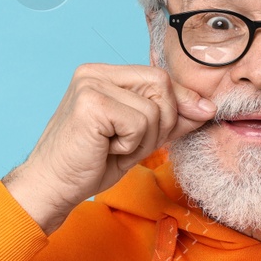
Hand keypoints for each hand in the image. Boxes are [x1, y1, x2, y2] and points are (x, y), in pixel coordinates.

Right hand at [3, 64, 214, 233]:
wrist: (52, 188)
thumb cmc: (90, 164)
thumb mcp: (139, 138)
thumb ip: (170, 119)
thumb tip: (208, 107)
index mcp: (103, 74)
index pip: (159, 76)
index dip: (182, 100)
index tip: (199, 116)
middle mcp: (94, 72)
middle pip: (162, 85)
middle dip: (161, 123)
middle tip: (130, 144)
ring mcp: (90, 85)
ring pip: (154, 109)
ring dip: (142, 140)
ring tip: (113, 148)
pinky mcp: (91, 103)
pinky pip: (139, 122)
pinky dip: (130, 145)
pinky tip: (105, 150)